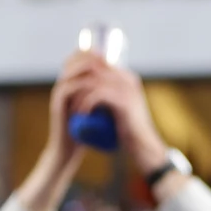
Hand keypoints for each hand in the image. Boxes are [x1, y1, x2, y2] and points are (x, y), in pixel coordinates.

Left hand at [60, 53, 167, 173]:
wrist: (144, 148)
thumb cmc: (129, 132)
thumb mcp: (118, 108)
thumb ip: (106, 96)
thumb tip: (86, 90)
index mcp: (127, 78)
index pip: (98, 62)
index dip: (80, 71)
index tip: (68, 84)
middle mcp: (128, 79)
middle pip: (94, 68)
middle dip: (77, 80)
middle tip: (65, 94)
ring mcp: (127, 89)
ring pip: (93, 82)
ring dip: (79, 95)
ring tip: (71, 107)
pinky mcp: (124, 102)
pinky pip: (97, 96)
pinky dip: (86, 104)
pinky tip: (81, 115)